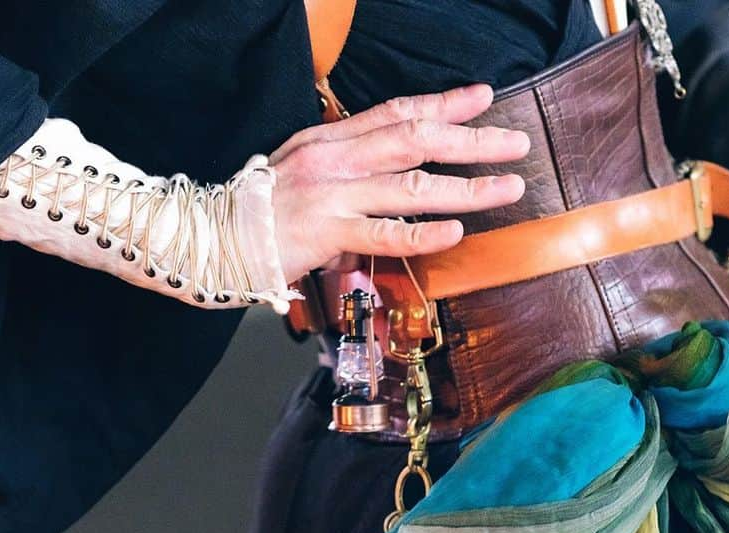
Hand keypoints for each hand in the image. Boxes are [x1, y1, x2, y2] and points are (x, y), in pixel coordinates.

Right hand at [268, 84, 528, 281]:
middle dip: (472, 140)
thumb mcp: (305, 175)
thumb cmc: (261, 212)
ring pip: (412, 186)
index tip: (483, 98)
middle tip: (515, 143)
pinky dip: (423, 233)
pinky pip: (385, 234)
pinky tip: (455, 232)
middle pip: (417, 139)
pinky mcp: (326, 234)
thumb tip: (385, 179)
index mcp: (333, 141)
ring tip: (507, 187)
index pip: (398, 113)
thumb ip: (346, 172)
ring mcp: (333, 195)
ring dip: (467, 187)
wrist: (213, 238)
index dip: (444, 104)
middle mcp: (337, 160)